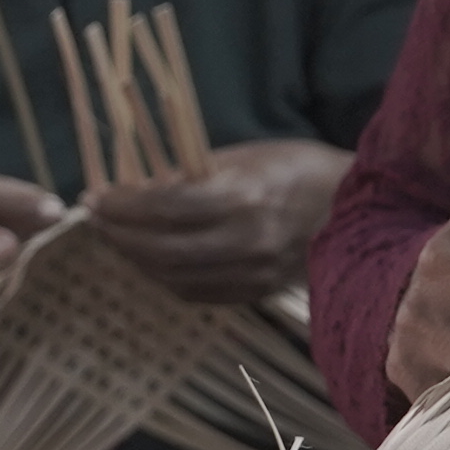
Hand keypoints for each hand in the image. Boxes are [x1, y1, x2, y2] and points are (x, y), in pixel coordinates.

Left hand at [90, 140, 347, 306]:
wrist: (355, 208)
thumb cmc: (297, 168)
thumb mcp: (244, 156)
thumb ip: (190, 174)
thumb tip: (136, 187)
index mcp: (243, 198)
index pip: (164, 207)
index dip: (122, 206)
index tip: (93, 197)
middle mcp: (247, 242)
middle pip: (162, 250)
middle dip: (119, 235)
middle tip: (94, 220)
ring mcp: (253, 274)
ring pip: (174, 278)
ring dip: (136, 259)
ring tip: (114, 238)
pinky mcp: (256, 293)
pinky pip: (197, 293)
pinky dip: (164, 278)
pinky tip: (148, 259)